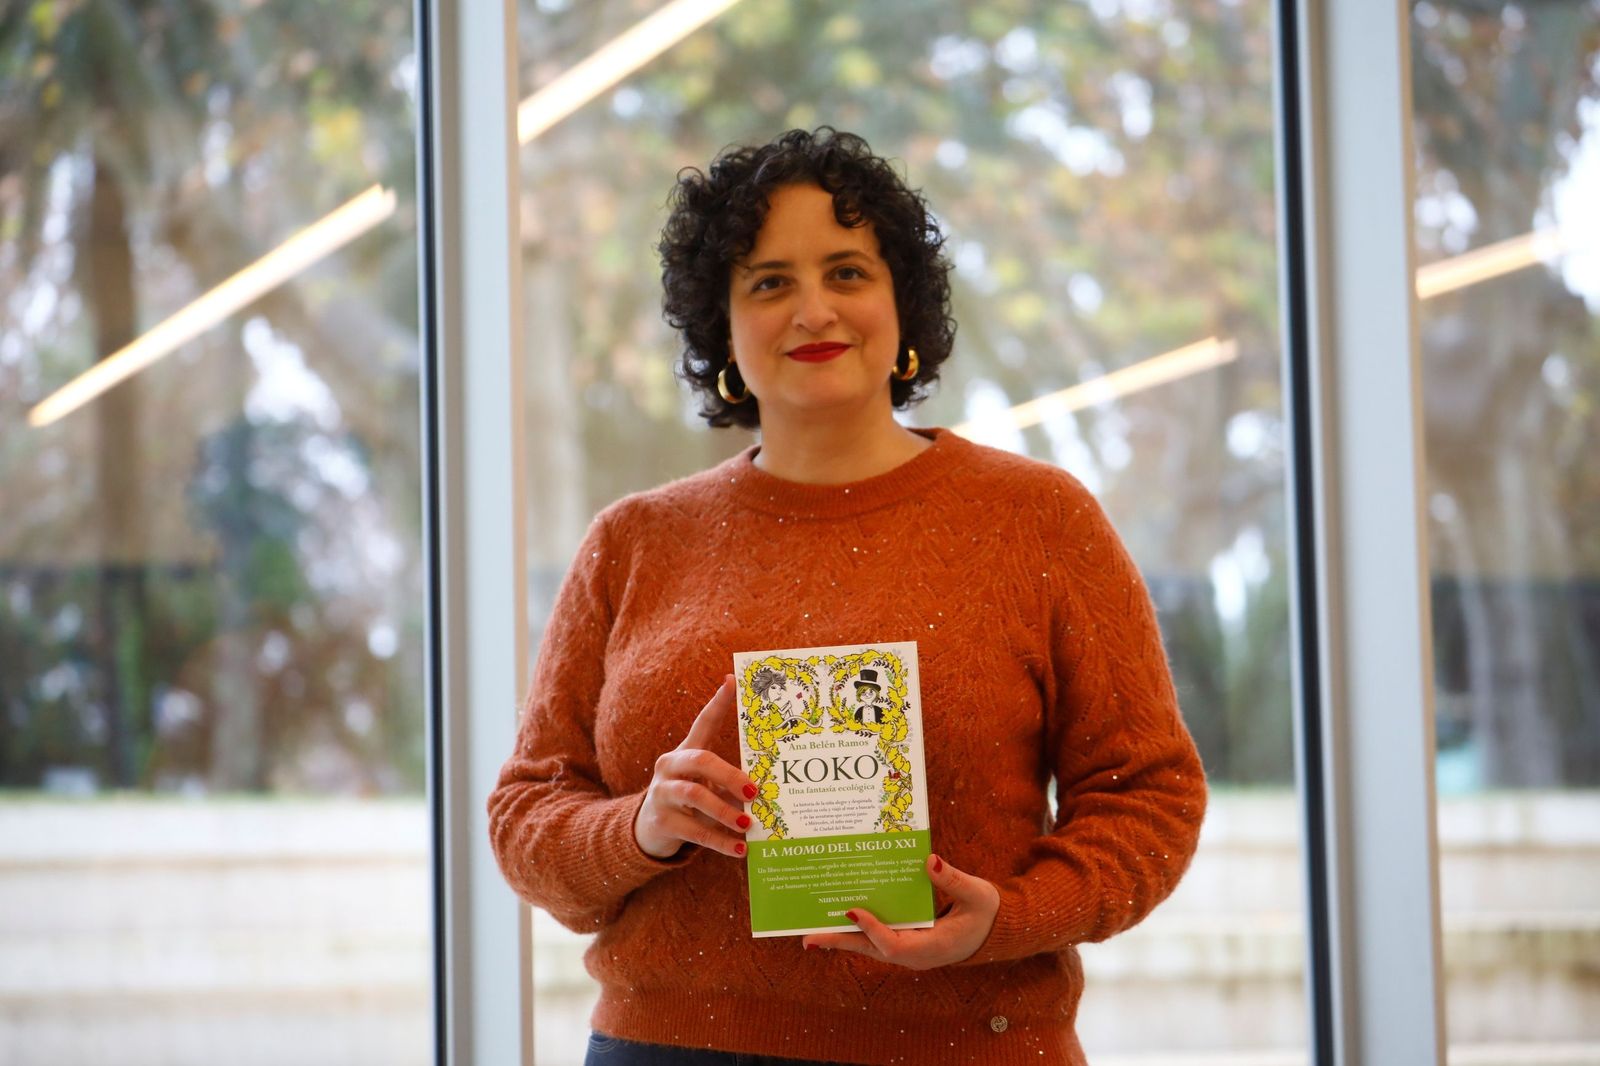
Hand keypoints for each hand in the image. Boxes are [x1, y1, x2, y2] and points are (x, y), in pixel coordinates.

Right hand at [634, 675, 757, 859]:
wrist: (649, 831)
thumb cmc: (689, 804)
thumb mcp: (707, 788)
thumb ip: (730, 784)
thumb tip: (771, 790)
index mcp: (685, 753)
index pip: (702, 723)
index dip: (718, 703)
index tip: (734, 682)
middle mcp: (670, 767)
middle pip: (700, 760)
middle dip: (730, 774)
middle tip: (755, 791)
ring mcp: (662, 794)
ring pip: (694, 795)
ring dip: (725, 811)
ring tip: (747, 824)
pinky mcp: (661, 821)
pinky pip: (694, 830)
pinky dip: (720, 841)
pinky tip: (740, 849)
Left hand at [801, 854, 998, 968]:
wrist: (994, 930)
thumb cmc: (987, 913)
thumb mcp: (976, 894)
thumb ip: (953, 880)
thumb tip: (929, 861)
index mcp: (933, 948)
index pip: (894, 945)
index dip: (872, 929)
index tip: (852, 911)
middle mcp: (915, 955)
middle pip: (871, 950)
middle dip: (840, 941)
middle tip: (807, 938)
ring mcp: (909, 950)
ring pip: (870, 947)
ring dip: (842, 938)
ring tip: (810, 933)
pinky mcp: (907, 941)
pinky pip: (876, 938)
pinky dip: (857, 930)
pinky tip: (838, 918)